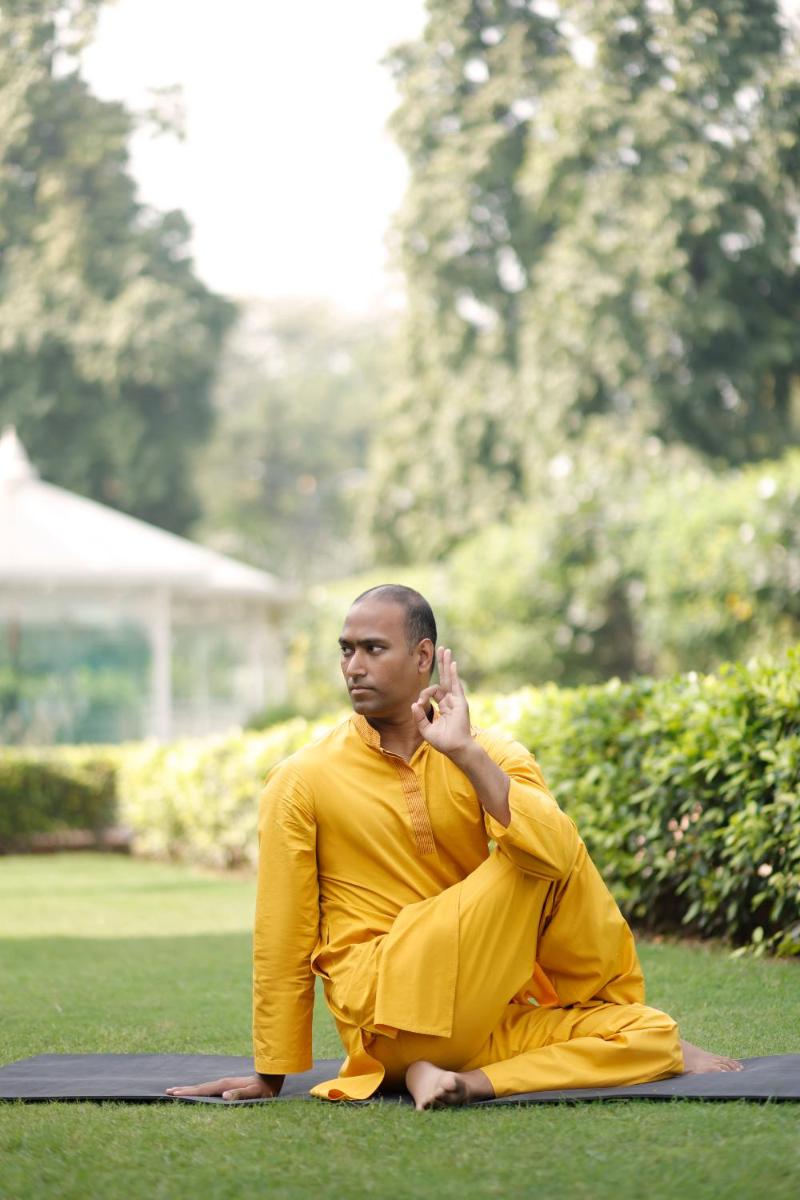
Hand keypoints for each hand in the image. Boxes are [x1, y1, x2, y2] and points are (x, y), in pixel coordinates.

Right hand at [165, 1073, 282, 1101]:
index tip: (173, 1093)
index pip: (202, 1090)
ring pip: (203, 1086)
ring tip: (177, 1090)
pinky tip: (199, 1091)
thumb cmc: (263, 1089)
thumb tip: (224, 1096)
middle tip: (167, 1091)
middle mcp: (222, 1082)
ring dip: (190, 1088)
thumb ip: (240, 1094)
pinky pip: (209, 1087)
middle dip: (184, 1089)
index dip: (188, 1092)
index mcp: (224, 1085)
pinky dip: (199, 1089)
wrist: (271, 1077)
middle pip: (199, 1086)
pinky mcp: (228, 1084)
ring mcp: (224, 1082)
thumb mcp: (253, 1093)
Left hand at [411, 647, 470, 756]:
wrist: (456, 748)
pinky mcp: (460, 702)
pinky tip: (452, 663)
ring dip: (447, 664)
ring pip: (450, 678)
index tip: (419, 704)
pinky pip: (455, 686)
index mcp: (444, 706)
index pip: (432, 692)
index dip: (423, 695)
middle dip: (442, 665)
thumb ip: (419, 717)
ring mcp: (456, 700)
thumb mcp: (426, 729)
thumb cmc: (443, 742)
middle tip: (440, 650)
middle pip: (444, 679)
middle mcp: (450, 701)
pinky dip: (453, 674)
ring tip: (445, 650)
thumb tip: (413, 704)